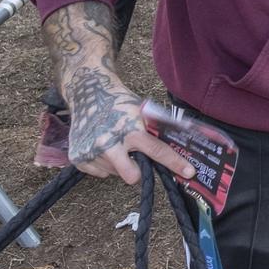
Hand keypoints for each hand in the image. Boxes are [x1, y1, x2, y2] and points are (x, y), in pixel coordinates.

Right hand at [64, 65, 195, 185]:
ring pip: (115, 173)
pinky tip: (100, 147)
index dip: (175, 163)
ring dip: (118, 163)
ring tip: (113, 143)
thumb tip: (183, 142)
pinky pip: (100, 172)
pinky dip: (103, 163)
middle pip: (132, 177)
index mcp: (130, 131)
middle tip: (135, 159)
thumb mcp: (140, 112)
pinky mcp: (78, 159)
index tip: (189, 172)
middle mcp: (110, 144)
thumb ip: (155, 130)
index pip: (157, 151)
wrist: (88, 92)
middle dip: (136, 172)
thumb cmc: (119, 102)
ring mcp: (92, 153)